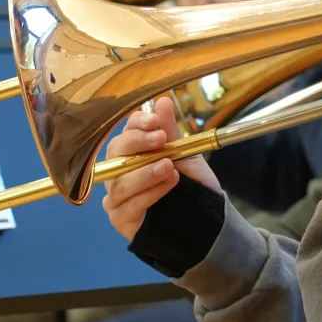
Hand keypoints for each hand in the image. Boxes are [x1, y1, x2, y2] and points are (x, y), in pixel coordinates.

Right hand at [100, 97, 220, 240]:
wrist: (206, 220)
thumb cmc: (191, 185)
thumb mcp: (186, 155)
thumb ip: (171, 131)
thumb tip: (162, 101)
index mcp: (132, 151)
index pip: (126, 131)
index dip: (136, 124)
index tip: (154, 122)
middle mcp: (118, 171)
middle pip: (116, 152)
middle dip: (138, 143)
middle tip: (161, 141)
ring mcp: (116, 195)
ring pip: (120, 180)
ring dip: (145, 172)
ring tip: (168, 168)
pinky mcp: (119, 218)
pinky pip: (127, 204)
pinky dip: (148, 194)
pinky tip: (167, 186)